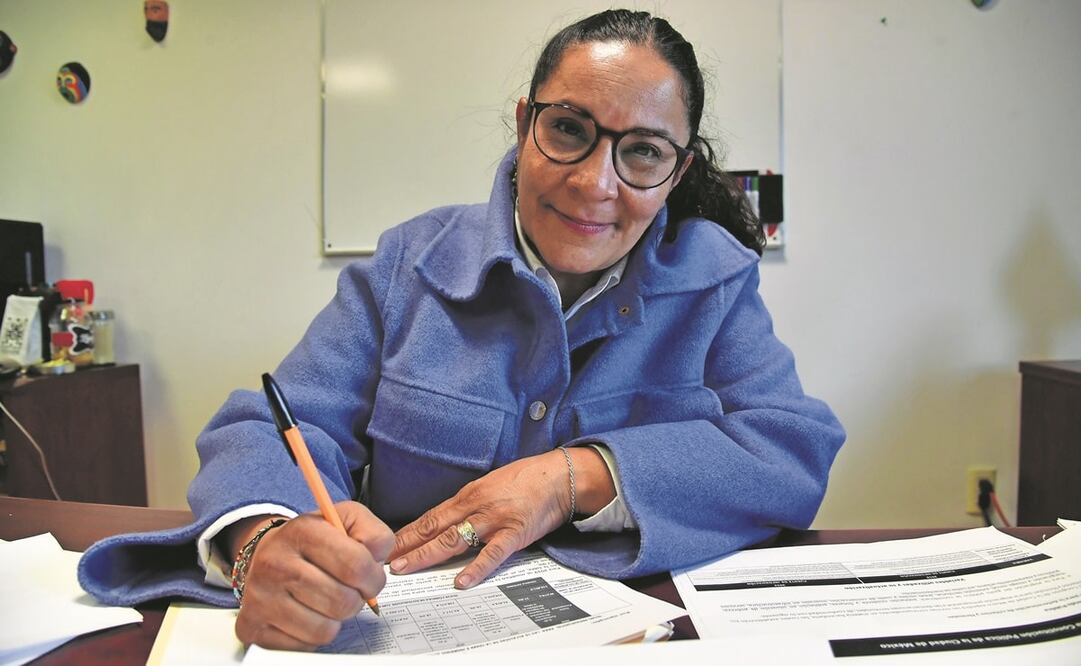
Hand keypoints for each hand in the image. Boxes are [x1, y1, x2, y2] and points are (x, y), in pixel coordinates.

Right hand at [231, 502, 394, 650]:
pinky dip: (313, 634)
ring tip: (328, 601)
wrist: (267, 555)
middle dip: (356, 600)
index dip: (373, 578)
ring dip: (336, 619)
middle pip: (342, 602)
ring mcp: (260, 597)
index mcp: (302, 531)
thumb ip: (374, 534)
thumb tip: (378, 559)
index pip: (355, 565)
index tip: (370, 578)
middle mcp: (275, 562)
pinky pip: (303, 645)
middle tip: (350, 590)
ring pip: (324, 630)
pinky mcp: (252, 626)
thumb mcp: (347, 520)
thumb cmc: (313, 541)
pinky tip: (307, 613)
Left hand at [388, 447, 615, 588]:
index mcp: (469, 495)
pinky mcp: (515, 533)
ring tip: (407, 568)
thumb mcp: (489, 486)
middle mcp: (476, 506)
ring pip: (454, 539)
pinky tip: (461, 581)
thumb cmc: (526, 480)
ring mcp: (494, 520)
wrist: (558, 476)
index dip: (407, 532)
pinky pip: (492, 553)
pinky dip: (476, 568)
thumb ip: (468, 506)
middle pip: (435, 528)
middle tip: (385, 560)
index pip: (430, 517)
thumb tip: (445, 524)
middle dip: (408, 545)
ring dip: (427, 554)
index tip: (388, 545)